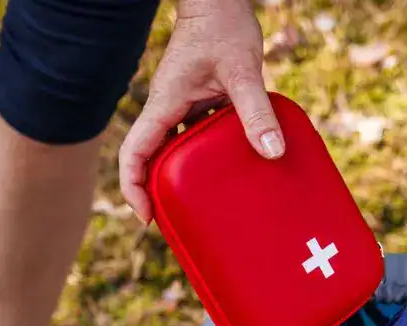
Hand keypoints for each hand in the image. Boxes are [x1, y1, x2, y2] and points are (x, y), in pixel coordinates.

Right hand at [119, 0, 283, 222]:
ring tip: (204, 205)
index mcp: (164, 104)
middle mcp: (167, 108)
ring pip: (173, 149)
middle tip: (178, 222)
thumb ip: (256, 111)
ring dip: (182, 176)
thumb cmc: (224, 26)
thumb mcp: (242, 71)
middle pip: (150, 158)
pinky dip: (205, 156)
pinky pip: (195, 135)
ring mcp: (181, 104)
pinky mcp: (198, 100)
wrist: (220, 0)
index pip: (134, 153)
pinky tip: (230, 169)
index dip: (134, 188)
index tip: (148, 216)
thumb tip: (272, 152)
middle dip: (157, 192)